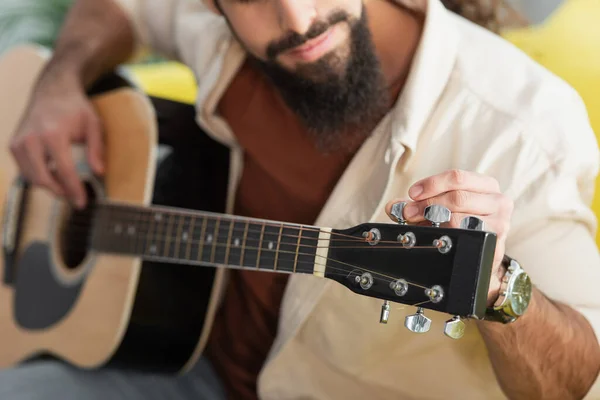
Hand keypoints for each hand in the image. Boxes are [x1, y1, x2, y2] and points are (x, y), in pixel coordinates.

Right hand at [9, 69, 103, 208]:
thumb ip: (97, 149)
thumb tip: (99, 173)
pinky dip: (39, 177)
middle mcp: (31, 139)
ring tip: (67, 185)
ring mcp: (19, 142)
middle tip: (75, 198)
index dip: (74, 190)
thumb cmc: (76, 108)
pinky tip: (55, 175)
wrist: (52, 91)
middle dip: (60, 193)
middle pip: (43, 179)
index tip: (82, 202)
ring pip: (31, 178)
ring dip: (50, 186)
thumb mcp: (94, 125)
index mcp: (53, 134)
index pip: (64, 171)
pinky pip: (25, 170)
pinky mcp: (13, 145)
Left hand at [385, 169, 512, 305]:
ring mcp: (500, 223)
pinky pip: (466, 237)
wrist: (480, 254)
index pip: (457, 177)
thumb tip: (392, 207)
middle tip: (409, 213)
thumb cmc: (459, 224)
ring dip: (434, 221)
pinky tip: (439, 235)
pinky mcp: (495, 243)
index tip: (412, 194)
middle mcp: (498, 201)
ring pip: (460, 218)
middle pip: (457, 197)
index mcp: (486, 185)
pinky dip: (447, 235)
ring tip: (420, 224)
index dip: (431, 184)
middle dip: (427, 205)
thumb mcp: (440, 208)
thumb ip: (416, 204)